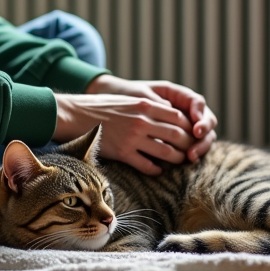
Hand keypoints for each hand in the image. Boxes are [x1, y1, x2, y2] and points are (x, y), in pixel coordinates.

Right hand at [53, 75, 218, 174]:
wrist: (77, 116)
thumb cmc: (104, 107)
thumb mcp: (130, 100)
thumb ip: (151, 106)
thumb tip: (173, 115)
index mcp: (145, 105)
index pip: (179, 117)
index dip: (189, 127)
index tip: (192, 134)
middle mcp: (142, 121)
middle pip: (177, 135)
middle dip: (188, 145)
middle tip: (191, 150)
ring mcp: (133, 138)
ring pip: (167, 153)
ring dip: (177, 159)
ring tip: (179, 161)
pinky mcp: (123, 153)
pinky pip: (147, 166)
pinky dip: (156, 170)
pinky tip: (158, 170)